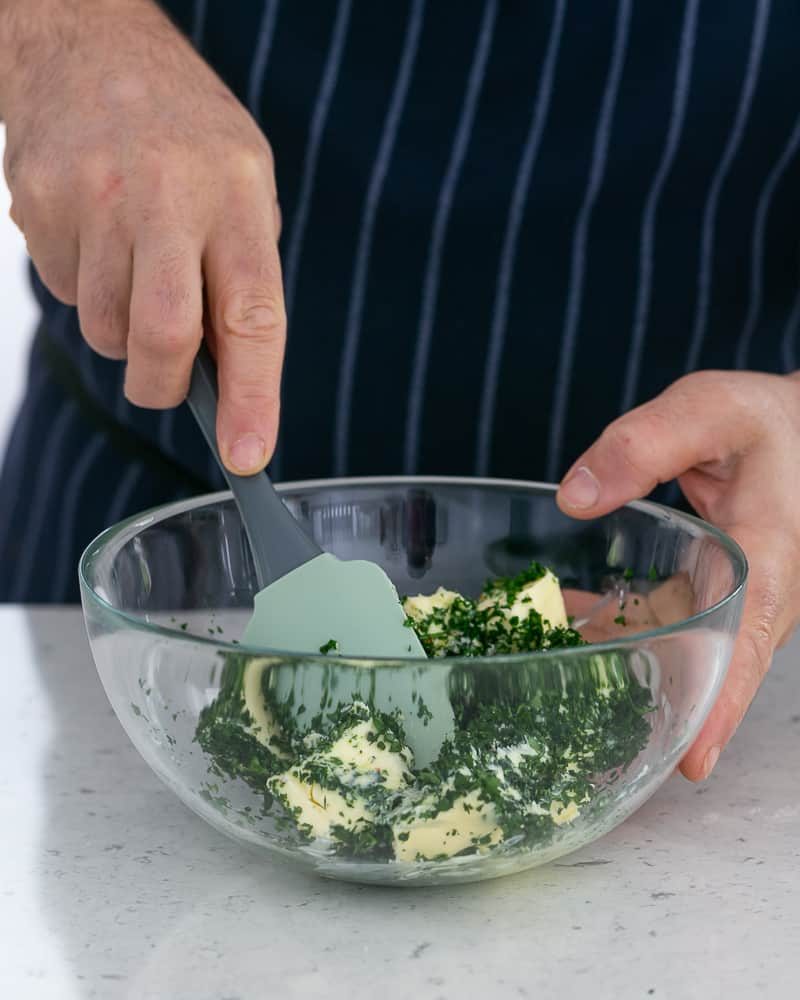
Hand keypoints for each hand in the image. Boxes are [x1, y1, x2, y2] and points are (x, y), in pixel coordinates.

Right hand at [0, 0, 283, 473]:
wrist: (88, 44)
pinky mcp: (38, 203)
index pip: (252, 316)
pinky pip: (64, 293)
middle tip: (167, 382)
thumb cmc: (185, 133)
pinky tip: (97, 237)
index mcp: (238, 193)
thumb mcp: (246, 184)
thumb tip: (227, 378)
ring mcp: (94, 196)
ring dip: (121, 332)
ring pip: (104, 329)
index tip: (249, 457)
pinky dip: (85, 289)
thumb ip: (242, 274)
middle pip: (162, 336)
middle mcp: (167, 194)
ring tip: (133, 269)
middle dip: (163, 383)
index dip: (254, 397)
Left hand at [556, 370, 799, 779]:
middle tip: (595, 750)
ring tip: (552, 694)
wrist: (795, 432)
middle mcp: (752, 596)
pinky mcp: (705, 592)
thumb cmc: (767, 421)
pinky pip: (658, 625)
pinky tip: (558, 624)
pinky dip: (612, 631)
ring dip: (621, 675)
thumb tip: (575, 498)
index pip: (749, 646)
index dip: (724, 705)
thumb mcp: (709, 411)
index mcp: (767, 561)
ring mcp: (728, 600)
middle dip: (657, 710)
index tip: (695, 761)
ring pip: (677, 655)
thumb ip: (645, 445)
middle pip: (709, 671)